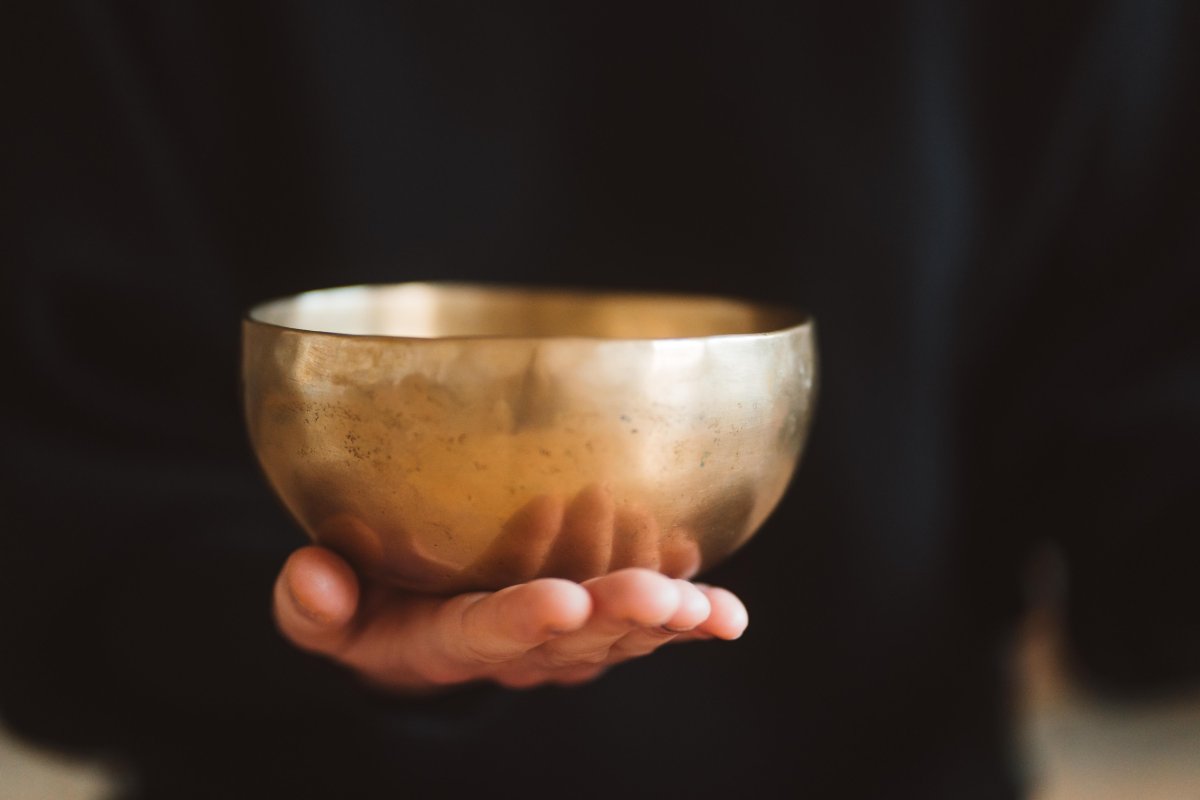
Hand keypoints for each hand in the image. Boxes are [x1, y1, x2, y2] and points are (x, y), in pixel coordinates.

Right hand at [274, 546, 747, 691]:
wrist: (422, 630)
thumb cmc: (372, 607)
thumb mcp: (327, 612)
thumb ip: (313, 604)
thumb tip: (311, 575)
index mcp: (446, 640)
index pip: (484, 633)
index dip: (520, 620)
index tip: (556, 601)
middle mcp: (517, 648)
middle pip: (570, 638)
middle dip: (612, 616)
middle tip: (651, 593)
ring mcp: (566, 642)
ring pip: (618, 635)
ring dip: (661, 621)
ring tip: (702, 606)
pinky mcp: (600, 624)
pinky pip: (648, 629)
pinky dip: (691, 621)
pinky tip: (727, 617)